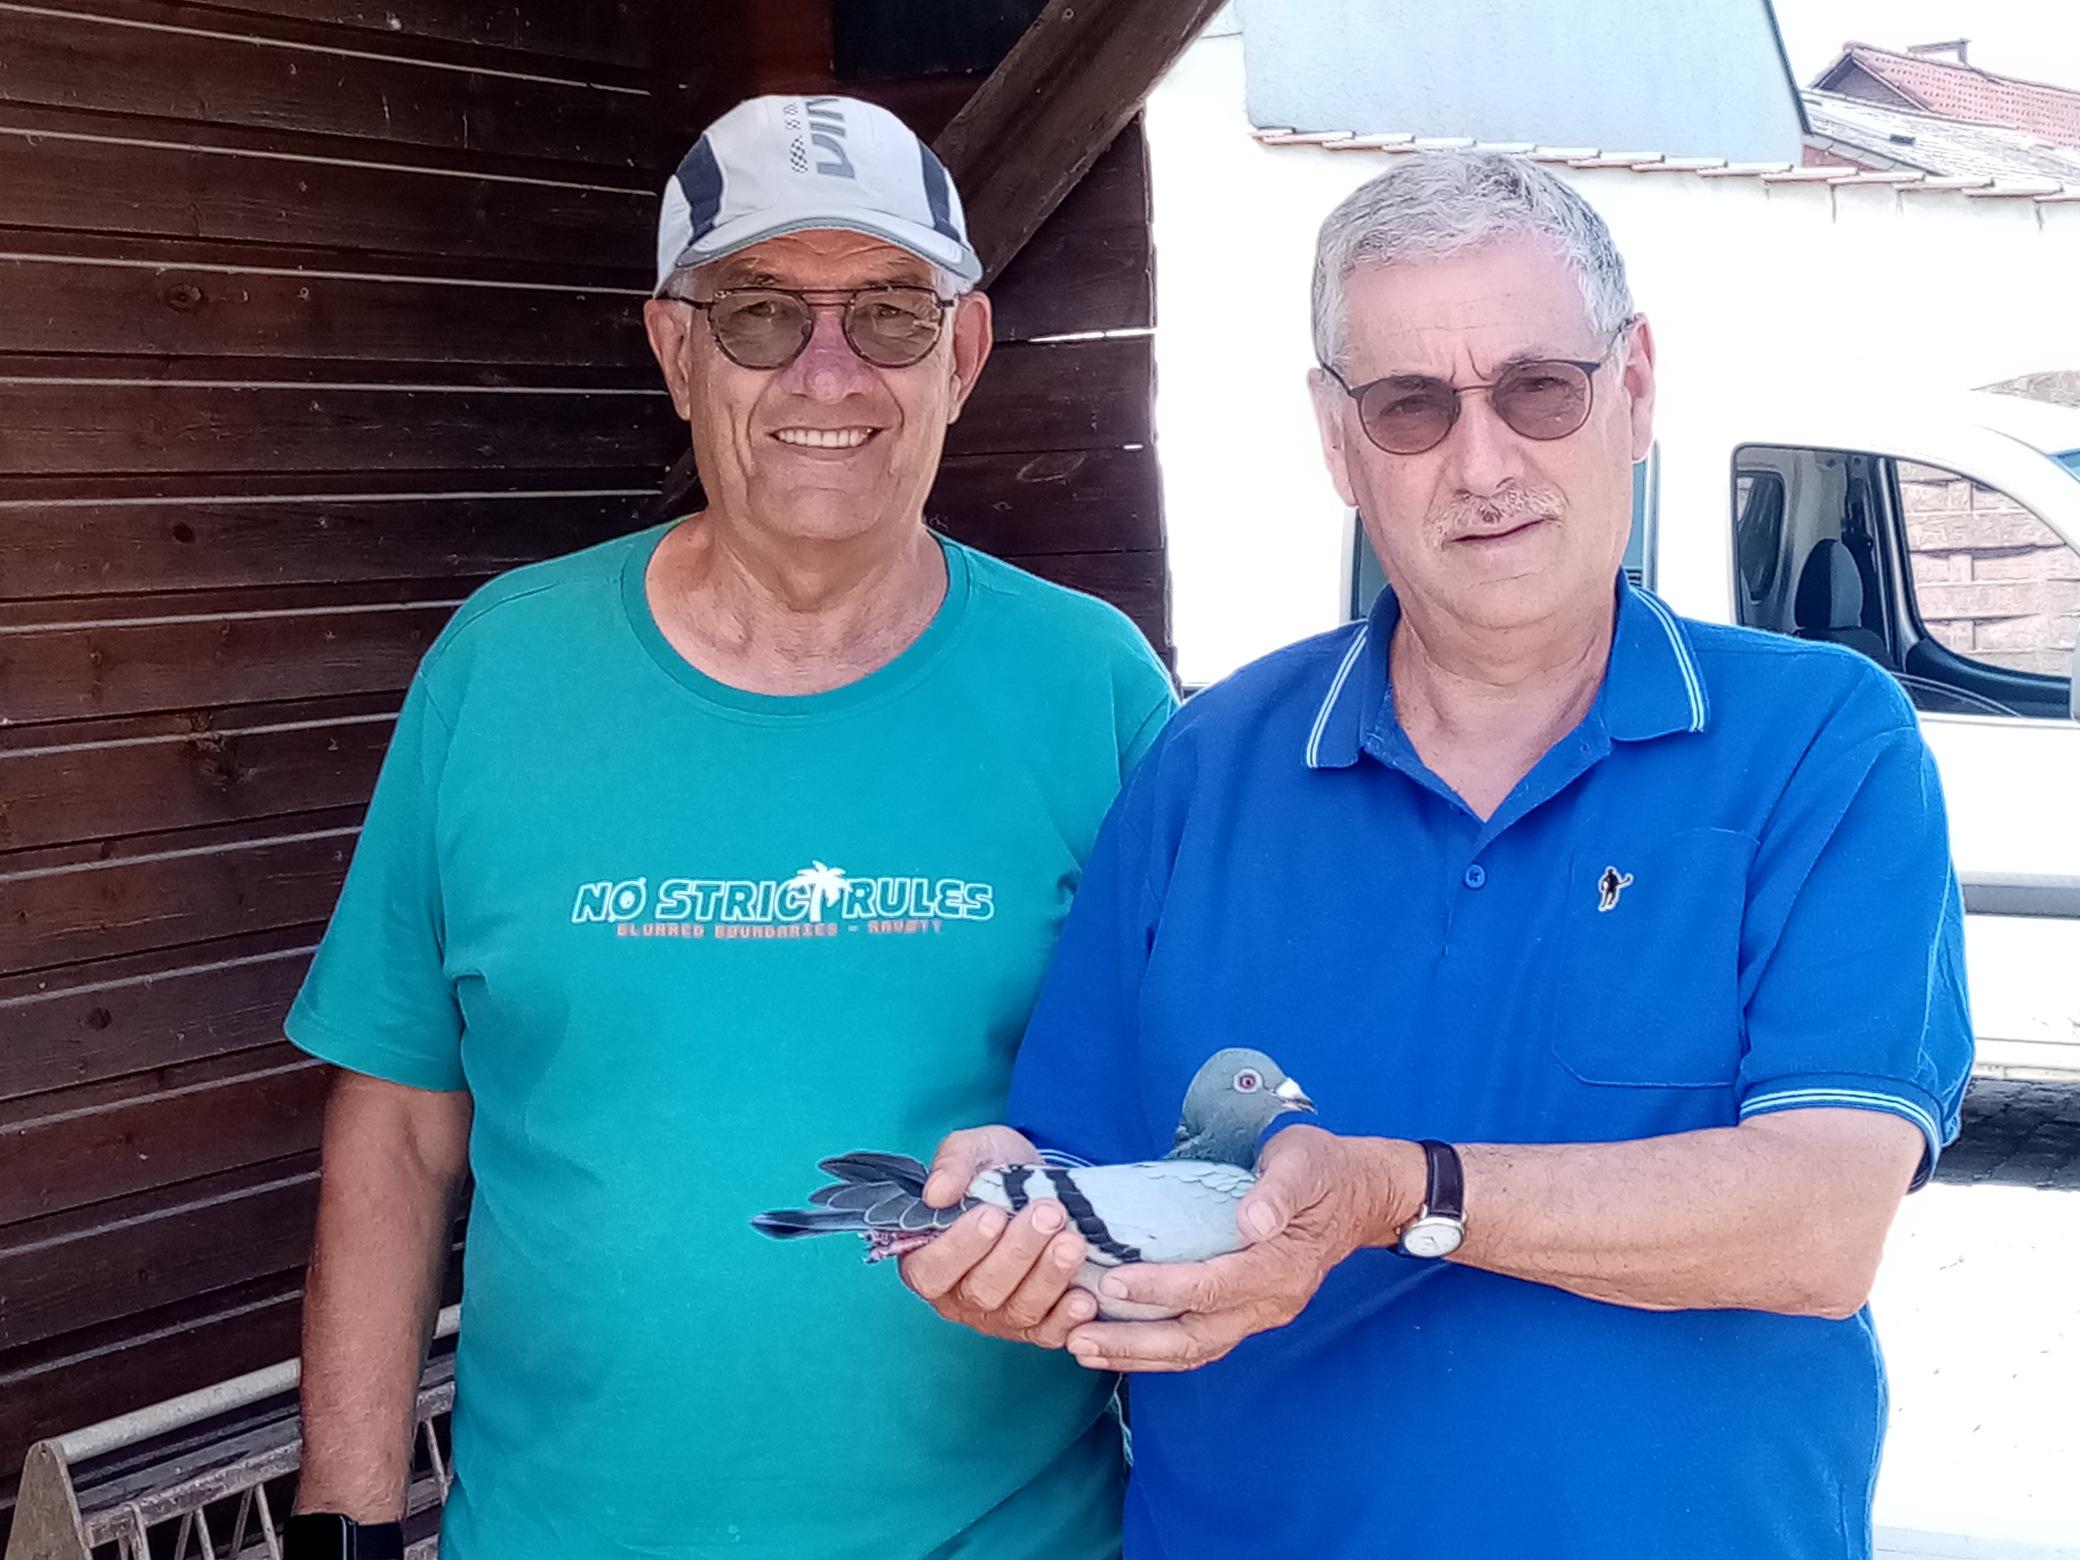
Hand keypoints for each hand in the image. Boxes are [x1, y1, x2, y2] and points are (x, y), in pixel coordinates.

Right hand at [899, 1126, 1098, 1348]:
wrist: (1041, 1184)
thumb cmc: (997, 1171)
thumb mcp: (974, 1150)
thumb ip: (952, 1164)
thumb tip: (936, 1194)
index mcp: (927, 1260)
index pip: (932, 1270)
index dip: (961, 1247)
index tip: (994, 1215)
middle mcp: (958, 1298)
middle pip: (982, 1291)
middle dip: (1018, 1252)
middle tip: (1047, 1216)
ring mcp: (997, 1317)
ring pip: (1018, 1310)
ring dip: (1048, 1277)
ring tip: (1071, 1242)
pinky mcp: (1035, 1327)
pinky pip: (1047, 1333)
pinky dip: (1066, 1318)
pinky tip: (1083, 1297)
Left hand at [1064, 1127, 1417, 1372]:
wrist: (1361, 1194)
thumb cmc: (1326, 1170)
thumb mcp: (1304, 1163)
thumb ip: (1277, 1191)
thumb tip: (1251, 1220)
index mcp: (1283, 1265)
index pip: (1213, 1287)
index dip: (1161, 1289)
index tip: (1113, 1283)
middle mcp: (1272, 1301)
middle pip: (1197, 1338)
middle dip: (1135, 1343)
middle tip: (1079, 1337)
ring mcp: (1262, 1313)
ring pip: (1196, 1350)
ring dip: (1139, 1355)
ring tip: (1085, 1349)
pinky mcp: (1251, 1312)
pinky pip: (1202, 1342)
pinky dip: (1159, 1350)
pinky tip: (1121, 1345)